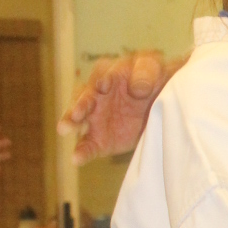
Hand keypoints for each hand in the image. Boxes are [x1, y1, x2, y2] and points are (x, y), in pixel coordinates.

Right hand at [57, 51, 175, 163]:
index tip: (104, 86)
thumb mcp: (155, 69)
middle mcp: (97, 95)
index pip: (102, 75)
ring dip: (71, 123)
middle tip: (76, 112)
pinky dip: (81, 152)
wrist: (163, 104)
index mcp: (109, 74)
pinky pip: (87, 146)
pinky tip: (76, 159)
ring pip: (79, 120)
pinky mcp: (99, 139)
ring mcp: (96, 118)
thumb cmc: (156, 79)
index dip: (103, 80)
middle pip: (83, 98)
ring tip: (64, 129)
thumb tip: (136, 88)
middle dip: (79, 104)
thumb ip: (145, 73)